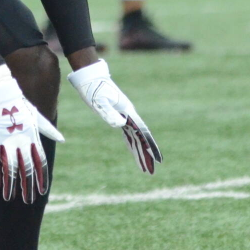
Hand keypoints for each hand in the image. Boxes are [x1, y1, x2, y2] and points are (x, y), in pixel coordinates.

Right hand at [0, 65, 63, 202]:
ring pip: (9, 169)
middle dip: (27, 186)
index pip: (40, 162)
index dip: (42, 178)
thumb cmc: (19, 104)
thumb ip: (48, 130)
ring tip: (10, 199)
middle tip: (29, 201)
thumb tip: (61, 138)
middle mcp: (21, 142)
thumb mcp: (36, 116)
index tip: (43, 192)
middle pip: (26, 169)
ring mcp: (6, 142)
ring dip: (10, 185)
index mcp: (32, 137)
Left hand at [67, 59, 161, 173]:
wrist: (91, 76)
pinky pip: (128, 134)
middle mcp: (129, 115)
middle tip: (151, 172)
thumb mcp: (100, 102)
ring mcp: (125, 115)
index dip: (150, 147)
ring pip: (135, 138)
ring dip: (140, 152)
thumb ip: (109, 114)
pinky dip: (132, 144)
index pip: (143, 133)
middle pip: (141, 139)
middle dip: (146, 156)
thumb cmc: (94, 88)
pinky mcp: (118, 115)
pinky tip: (134, 151)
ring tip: (144, 168)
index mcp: (128, 112)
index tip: (158, 160)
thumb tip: (121, 126)